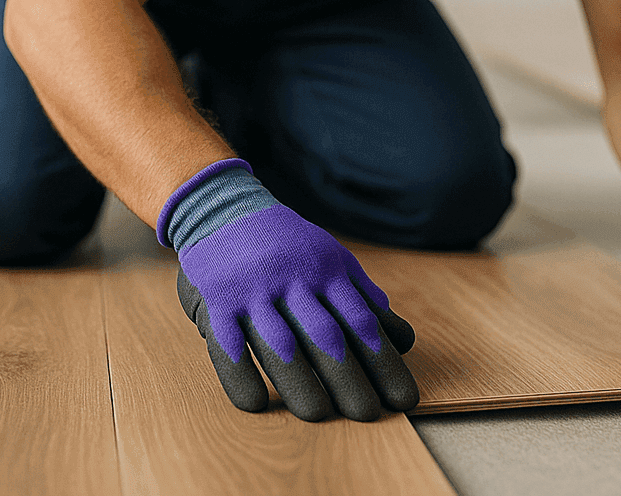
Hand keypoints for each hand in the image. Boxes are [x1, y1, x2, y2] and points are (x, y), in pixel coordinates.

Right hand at [175, 203, 419, 420]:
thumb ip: (364, 298)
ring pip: (279, 341)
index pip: (361, 322)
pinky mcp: (216, 298)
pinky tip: (256, 403)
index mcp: (326, 270)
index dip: (383, 363)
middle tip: (368, 415)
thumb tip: (404, 339)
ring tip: (320, 414)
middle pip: (325, 335)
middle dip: (349, 379)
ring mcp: (253, 289)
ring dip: (300, 380)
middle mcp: (293, 279)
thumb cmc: (285, 244)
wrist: (222, 206)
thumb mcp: (330, 258)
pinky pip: (226, 342)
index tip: (402, 398)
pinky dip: (241, 375)